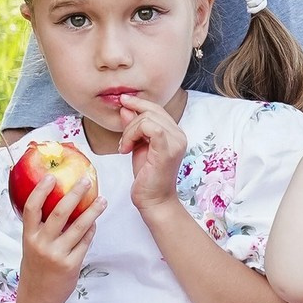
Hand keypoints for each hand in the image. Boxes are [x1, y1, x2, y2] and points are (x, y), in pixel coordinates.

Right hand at [18, 176, 104, 302]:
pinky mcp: (72, 265)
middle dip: (75, 194)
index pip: (31, 208)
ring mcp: (57, 255)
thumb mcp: (31, 246)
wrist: (39, 299)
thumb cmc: (36, 267)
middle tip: (86, 180)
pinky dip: (91, 230)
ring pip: (79, 227)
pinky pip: (86, 242)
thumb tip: (60, 200)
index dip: (41, 190)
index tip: (51, 176)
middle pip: (60, 213)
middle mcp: (41, 245)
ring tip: (102, 200)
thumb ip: (41, 228)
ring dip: (93, 211)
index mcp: (28, 237)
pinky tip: (95, 223)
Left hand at [118, 95, 187, 211]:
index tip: (123, 101)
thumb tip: (126, 107)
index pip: (156, 109)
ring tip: (124, 148)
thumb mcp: (138, 146)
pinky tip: (127, 149)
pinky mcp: (168, 149)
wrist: (154, 201)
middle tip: (123, 143)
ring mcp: (176, 141)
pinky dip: (133, 134)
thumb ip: (134, 127)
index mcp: (175, 132)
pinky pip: (149, 127)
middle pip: (151, 111)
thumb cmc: (147, 177)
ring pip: (147, 118)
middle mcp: (179, 134)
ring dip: (129, 131)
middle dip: (130, 123)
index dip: (139, 103)